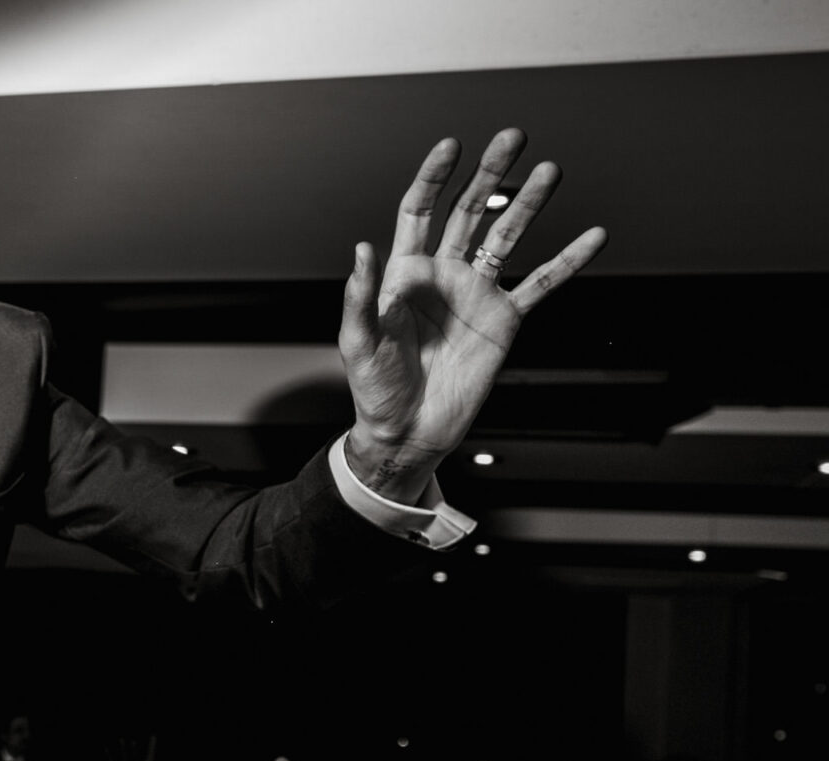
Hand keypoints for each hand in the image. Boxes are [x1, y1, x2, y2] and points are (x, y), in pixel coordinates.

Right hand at [109, 735, 161, 760]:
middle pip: (135, 756)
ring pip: (124, 757)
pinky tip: (107, 749)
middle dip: (134, 748)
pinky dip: (109, 756)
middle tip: (132, 741)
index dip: (151, 747)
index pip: (149, 757)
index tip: (152, 736)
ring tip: (123, 740)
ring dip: (124, 749)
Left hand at [340, 129, 607, 499]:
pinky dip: (567, 261)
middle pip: (469, 211)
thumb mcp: (359, 342)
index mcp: (405, 273)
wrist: (407, 431)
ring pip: (507, 237)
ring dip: (528, 204)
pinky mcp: (504, 320)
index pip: (420, 211)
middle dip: (490, 174)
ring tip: (550, 170)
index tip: (452, 145)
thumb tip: (361, 249)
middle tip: (513, 137)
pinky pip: (541, 284)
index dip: (434, 178)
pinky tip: (593, 236)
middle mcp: (444, 275)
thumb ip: (361, 296)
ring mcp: (476, 294)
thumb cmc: (375, 389)